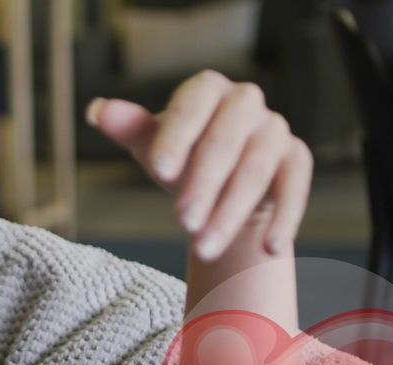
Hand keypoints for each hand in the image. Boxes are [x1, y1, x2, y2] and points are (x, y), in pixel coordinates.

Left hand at [86, 70, 312, 261]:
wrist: (220, 184)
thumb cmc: (181, 157)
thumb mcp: (152, 145)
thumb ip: (129, 128)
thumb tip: (96, 110)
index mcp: (207, 88)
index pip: (192, 106)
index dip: (176, 138)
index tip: (159, 171)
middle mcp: (246, 101)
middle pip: (226, 142)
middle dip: (203, 185)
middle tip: (182, 223)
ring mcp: (275, 129)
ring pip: (257, 170)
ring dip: (231, 212)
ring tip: (204, 248)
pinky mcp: (296, 159)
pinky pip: (295, 187)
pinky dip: (285, 218)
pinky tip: (269, 248)